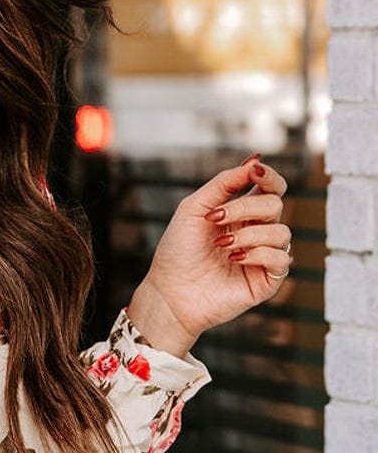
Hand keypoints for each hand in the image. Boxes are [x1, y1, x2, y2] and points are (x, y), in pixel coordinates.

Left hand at [137, 155, 290, 344]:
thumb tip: (255, 161)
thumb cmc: (178, 251)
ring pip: (281, 232)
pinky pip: (282, 258)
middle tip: (216, 219)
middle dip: (246, 208)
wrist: (169, 291)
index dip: (269, 176)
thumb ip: (224, 182)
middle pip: (275, 205)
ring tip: (222, 246)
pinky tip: (236, 259)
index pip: (271, 188)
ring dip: (249, 234)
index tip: (254, 171)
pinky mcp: (266, 280)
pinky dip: (259, 254)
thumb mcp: (194, 207)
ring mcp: (263, 256)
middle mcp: (255, 232)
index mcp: (241, 213)